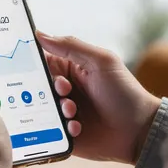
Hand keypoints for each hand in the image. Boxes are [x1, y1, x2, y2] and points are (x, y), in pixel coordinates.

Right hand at [39, 33, 161, 164]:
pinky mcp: (65, 134)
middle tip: (64, 90)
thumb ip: (71, 46)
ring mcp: (64, 113)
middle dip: (46, 88)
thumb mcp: (101, 61)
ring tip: (73, 111)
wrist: (139, 131)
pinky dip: (61, 127)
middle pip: (38, 87)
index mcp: (71, 69)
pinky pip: (50, 131)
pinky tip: (77, 127)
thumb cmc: (125, 92)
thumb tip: (40, 34)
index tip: (28, 64)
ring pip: (42, 109)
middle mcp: (65, 91)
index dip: (34, 62)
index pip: (43, 61)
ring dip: (56, 108)